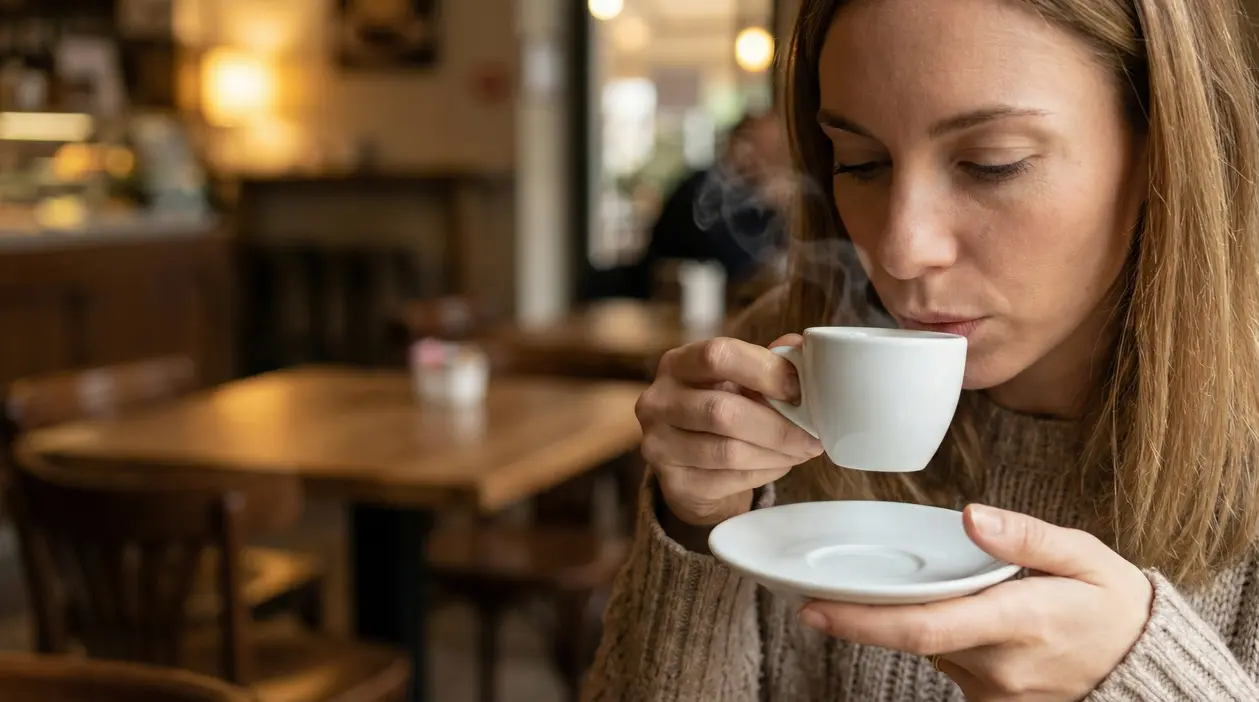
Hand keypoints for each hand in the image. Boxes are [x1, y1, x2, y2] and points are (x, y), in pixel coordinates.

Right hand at [636, 335, 823, 526]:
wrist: (691, 464)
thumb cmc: (721, 408)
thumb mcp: (739, 379)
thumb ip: (768, 362)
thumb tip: (802, 349)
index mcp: (677, 363)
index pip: (717, 355)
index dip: (765, 371)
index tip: (800, 390)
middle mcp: (658, 401)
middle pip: (723, 411)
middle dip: (778, 426)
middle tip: (813, 436)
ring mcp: (659, 445)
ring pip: (729, 451)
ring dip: (776, 453)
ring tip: (802, 450)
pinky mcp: (674, 483)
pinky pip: (729, 479)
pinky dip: (765, 473)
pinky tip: (780, 464)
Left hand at [797, 504, 1153, 700]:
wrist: (1145, 667)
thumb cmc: (1112, 604)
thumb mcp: (1084, 556)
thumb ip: (1026, 536)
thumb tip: (971, 515)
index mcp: (1020, 623)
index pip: (925, 626)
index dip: (863, 621)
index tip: (814, 608)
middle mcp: (1000, 666)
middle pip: (914, 638)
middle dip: (865, 617)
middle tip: (816, 597)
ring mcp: (995, 693)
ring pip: (930, 649)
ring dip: (914, 620)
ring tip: (933, 591)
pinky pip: (948, 662)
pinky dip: (941, 636)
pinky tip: (958, 616)